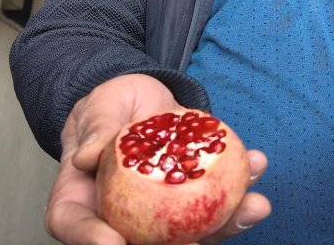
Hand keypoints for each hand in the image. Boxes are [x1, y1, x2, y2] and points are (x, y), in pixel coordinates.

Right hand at [44, 74, 271, 243]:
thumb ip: (95, 128)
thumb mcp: (98, 107)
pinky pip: (220, 200)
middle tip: (198, 243)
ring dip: (228, 223)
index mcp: (81, 202)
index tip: (116, 243)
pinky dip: (242, 185)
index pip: (77, 229)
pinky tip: (257, 165)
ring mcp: (163, 214)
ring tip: (254, 205)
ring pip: (193, 232)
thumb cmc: (108, 109)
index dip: (91, 241)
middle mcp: (122, 218)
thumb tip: (87, 156)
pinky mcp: (195, 197)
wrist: (140, 102)